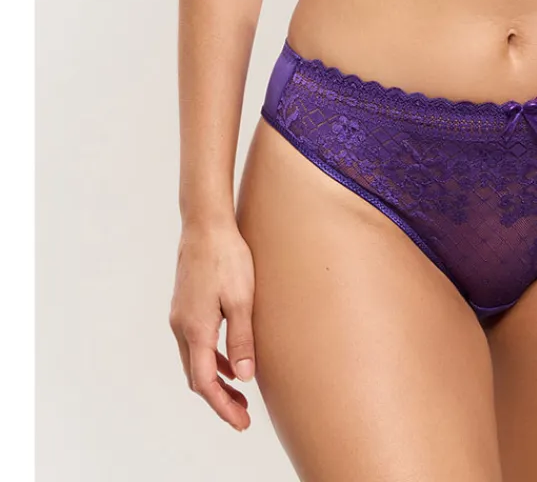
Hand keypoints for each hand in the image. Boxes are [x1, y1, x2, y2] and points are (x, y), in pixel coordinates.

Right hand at [169, 217, 256, 430]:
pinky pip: (195, 343)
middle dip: (219, 399)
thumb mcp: (242, 299)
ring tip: (239, 394)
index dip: (222, 406)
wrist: (205, 225)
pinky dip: (211, 359)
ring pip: (195, 361)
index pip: (205, 382)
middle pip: (197, 377)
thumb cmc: (228, 257)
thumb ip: (242, 339)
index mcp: (195, 329)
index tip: (240, 423)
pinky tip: (229, 361)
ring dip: (215, 380)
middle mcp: (181, 327)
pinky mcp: (185, 305)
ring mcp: (180, 316)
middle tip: (243, 415)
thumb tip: (244, 378)